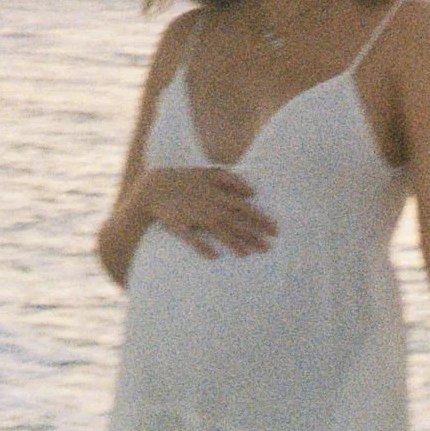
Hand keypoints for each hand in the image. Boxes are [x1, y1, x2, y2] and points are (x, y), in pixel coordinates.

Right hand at [142, 164, 275, 259]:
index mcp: (217, 194)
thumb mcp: (210, 174)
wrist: (154, 187)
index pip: (244, 208)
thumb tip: (253, 191)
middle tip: (269, 247)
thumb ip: (232, 180)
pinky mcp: (180, 226)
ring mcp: (195, 217)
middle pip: (235, 222)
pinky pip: (192, 239)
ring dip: (233, 243)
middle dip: (252, 234)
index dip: (260, 219)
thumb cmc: (185, 180)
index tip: (275, 230)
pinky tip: (214, 257)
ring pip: (218, 231)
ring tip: (247, 254)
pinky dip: (202, 247)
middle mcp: (209, 206)